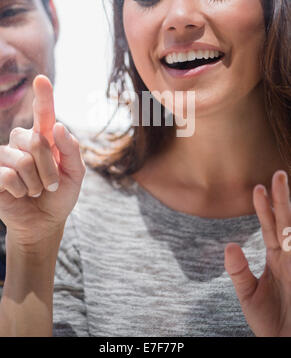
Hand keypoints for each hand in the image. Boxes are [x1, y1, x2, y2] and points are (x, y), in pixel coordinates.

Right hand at [0, 75, 85, 250]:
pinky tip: (20, 194)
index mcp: (45, 138)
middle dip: (49, 168)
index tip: (41, 79)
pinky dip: (20, 190)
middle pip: (36, 140)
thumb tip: (56, 125)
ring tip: (36, 190)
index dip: (43, 96)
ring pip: (22, 160)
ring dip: (35, 182)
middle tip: (51, 183)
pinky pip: (7, 175)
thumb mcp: (75, 173)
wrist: (45, 222)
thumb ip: (71, 149)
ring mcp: (6, 156)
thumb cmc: (61, 194)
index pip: (44, 113)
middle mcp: (23, 142)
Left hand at [225, 170, 290, 336]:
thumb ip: (239, 271)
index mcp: (276, 258)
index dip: (265, 207)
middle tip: (278, 174)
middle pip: (286, 221)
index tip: (257, 187)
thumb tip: (229, 245)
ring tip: (284, 184)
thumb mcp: (248, 295)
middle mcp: (289, 257)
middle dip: (282, 198)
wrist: (285, 343)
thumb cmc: (270, 321)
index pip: (270, 226)